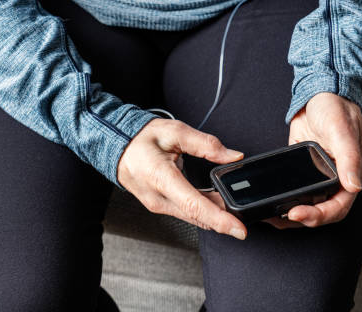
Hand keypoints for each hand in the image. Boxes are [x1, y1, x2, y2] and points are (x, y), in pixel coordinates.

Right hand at [117, 118, 247, 239]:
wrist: (116, 146)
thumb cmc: (140, 138)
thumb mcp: (175, 132)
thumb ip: (206, 145)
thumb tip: (233, 156)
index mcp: (160, 176)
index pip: (193, 205)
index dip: (219, 220)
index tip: (239, 229)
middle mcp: (157, 197)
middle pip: (197, 215)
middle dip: (224, 217)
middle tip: (246, 211)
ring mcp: (156, 204)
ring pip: (192, 216)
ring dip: (214, 214)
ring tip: (232, 203)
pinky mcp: (158, 206)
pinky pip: (184, 212)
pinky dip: (202, 210)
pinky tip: (215, 203)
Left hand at [265, 92, 361, 228]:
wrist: (319, 93)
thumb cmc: (336, 108)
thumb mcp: (341, 130)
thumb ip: (349, 158)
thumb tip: (354, 185)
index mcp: (352, 172)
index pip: (339, 205)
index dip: (319, 215)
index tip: (297, 213)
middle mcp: (337, 178)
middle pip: (322, 210)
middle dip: (302, 219)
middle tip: (280, 218)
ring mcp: (320, 175)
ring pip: (308, 204)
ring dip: (291, 213)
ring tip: (272, 217)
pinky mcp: (304, 169)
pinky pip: (296, 190)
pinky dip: (285, 199)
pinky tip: (272, 202)